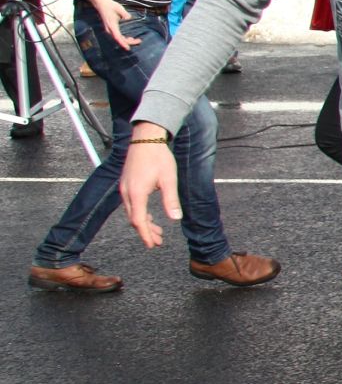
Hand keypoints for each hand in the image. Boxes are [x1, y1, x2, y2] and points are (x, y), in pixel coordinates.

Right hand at [92, 0, 140, 49]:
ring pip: (118, 38)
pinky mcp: (110, 28)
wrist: (102, 3)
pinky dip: (123, 38)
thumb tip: (129, 18)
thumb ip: (124, 14)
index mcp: (111, 25)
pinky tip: (129, 38)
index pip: (117, 37)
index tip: (128, 48)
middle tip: (139, 41)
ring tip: (136, 40)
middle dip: (129, 42)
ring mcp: (109, 29)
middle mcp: (109, 29)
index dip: (123, 43)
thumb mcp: (119, 8)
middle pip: (119, 39)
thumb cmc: (111, 6)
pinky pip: (117, 36)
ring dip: (126, 41)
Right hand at [120, 121, 180, 248]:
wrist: (146, 138)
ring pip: (131, 212)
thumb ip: (171, 200)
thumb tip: (175, 218)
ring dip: (143, 223)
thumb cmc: (159, 157)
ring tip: (157, 232)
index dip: (145, 234)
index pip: (138, 220)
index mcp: (136, 193)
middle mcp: (126, 192)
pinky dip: (140, 213)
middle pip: (134, 218)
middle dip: (146, 232)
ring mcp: (124, 188)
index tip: (152, 245)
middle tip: (157, 242)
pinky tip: (149, 217)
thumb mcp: (169, 179)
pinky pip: (131, 204)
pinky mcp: (126, 184)